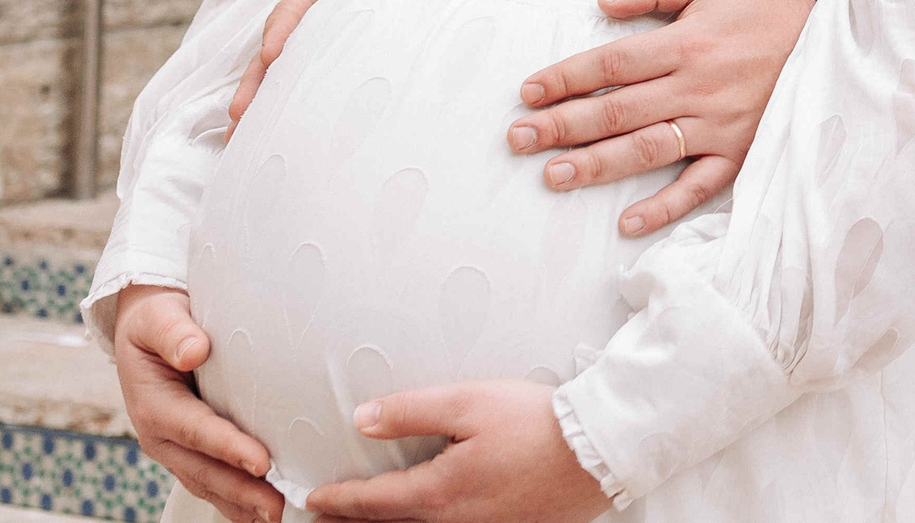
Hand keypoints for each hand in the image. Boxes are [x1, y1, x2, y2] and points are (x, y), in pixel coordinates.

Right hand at [112, 285, 281, 522]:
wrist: (146, 329)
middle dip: (241, 491)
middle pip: (204, 470)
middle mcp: (161, 436)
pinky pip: (212, 481)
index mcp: (154, 405)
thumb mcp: (159, 317)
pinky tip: (261, 510)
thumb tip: (194, 350)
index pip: (196, 430)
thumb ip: (175, 333)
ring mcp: (174, 449)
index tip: (261, 462)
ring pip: (208, 484)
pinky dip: (237, 499)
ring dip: (241, 503)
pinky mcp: (189, 452)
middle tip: (277, 507)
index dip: (228, 448)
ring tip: (276, 516)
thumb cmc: (158, 320)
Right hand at [229, 0, 377, 123]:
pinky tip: (261, 134)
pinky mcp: (314, 61)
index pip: (291, 12)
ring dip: (255, 102)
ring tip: (238, 135)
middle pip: (270, 51)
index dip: (279, 33)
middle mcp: (303, 21)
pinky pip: (290, 82)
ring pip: (273, 73)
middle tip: (239, 112)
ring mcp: (305, 42)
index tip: (270, 56)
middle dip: (253, 82)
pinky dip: (275, 106)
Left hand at [306, 381, 608, 522]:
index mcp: (439, 491)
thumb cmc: (538, 424)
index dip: (339, 499)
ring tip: (371, 516)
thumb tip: (364, 420)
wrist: (599, 450)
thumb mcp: (468, 402)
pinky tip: (431, 513)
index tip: (315, 498)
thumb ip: (410, 411)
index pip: (372, 501)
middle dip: (355, 519)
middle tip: (329, 515)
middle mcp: (454, 522)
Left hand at [510, 0, 815, 237]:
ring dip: (596, 166)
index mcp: (687, 44)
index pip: (612, 64)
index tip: (529, 91)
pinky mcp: (738, 155)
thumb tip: (605, 2)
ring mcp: (718, 126)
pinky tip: (627, 224)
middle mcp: (697, 88)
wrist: (829, 49)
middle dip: (562, 125)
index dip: (567, 77)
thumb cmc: (763, 15)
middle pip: (618, 111)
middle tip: (518, 139)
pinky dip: (664, 208)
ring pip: (647, 150)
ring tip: (552, 176)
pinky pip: (697, 188)